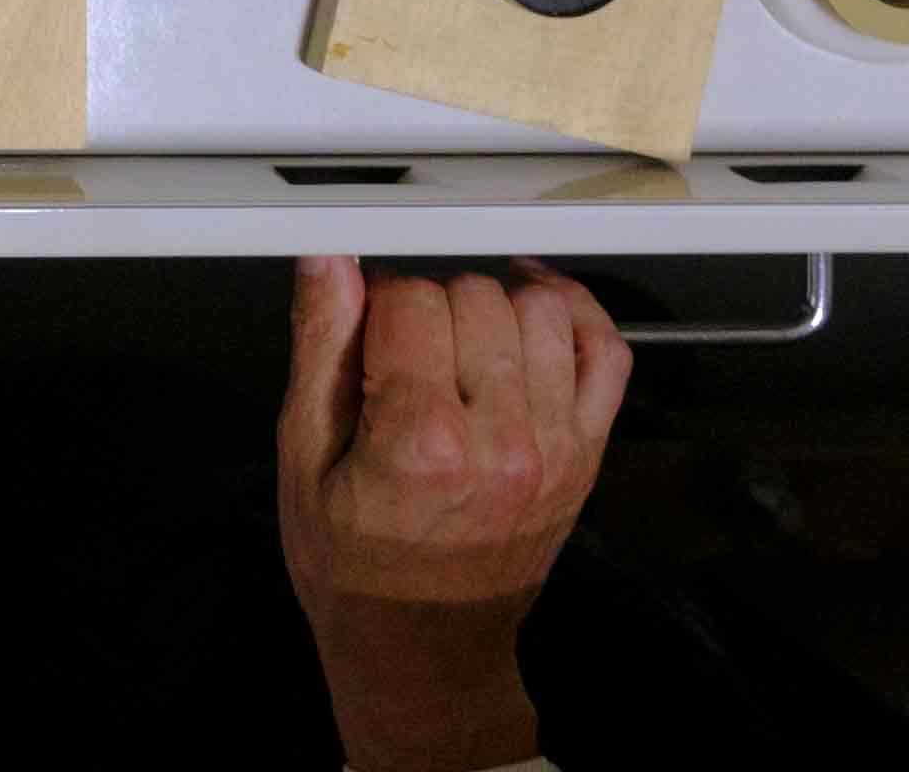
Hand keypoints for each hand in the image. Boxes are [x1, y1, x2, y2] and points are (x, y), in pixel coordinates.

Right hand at [276, 257, 630, 771]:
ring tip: (458, 340)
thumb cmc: (352, 563)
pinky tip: (532, 310)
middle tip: (403, 348)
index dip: (376, 302)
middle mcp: (500, 438)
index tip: (361, 333)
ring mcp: (555, 446)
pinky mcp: (587, 453)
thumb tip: (327, 260)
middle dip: (431, 303)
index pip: (409, 299)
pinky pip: (605, 351)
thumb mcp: (303, 457)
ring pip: (540, 309)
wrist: (422, 648)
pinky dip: (574, 315)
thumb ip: (321, 347)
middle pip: (475, 295)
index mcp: (419, 441)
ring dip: (494, 305)